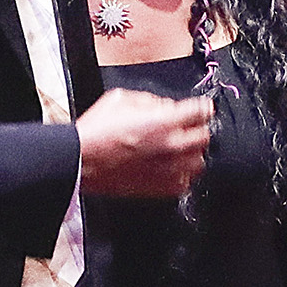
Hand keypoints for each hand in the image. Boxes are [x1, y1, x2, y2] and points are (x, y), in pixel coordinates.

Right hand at [78, 88, 211, 197]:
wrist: (81, 161)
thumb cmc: (96, 132)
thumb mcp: (120, 98)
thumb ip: (149, 100)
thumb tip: (163, 106)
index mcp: (164, 121)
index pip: (202, 110)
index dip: (202, 107)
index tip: (200, 108)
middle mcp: (172, 146)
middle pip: (205, 136)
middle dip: (197, 129)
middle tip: (187, 127)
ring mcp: (169, 169)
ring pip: (200, 161)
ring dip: (192, 153)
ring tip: (178, 148)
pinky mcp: (161, 188)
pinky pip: (186, 182)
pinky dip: (182, 173)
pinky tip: (169, 166)